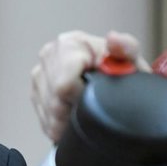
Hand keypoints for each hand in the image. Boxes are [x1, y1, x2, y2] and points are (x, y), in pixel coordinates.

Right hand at [31, 30, 148, 142]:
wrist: (116, 76)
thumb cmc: (123, 68)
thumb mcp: (131, 59)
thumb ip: (126, 48)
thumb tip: (113, 39)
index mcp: (68, 44)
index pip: (63, 85)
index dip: (81, 98)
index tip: (96, 96)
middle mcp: (48, 56)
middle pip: (54, 103)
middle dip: (75, 110)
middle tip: (94, 105)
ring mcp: (39, 75)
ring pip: (50, 115)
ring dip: (69, 120)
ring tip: (86, 109)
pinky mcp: (35, 92)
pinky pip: (46, 122)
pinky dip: (62, 125)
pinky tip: (75, 114)